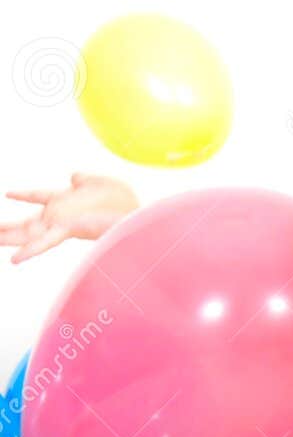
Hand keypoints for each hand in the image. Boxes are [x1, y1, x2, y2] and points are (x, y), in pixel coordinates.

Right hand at [1, 174, 137, 263]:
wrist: (136, 212)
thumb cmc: (124, 200)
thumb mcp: (98, 183)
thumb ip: (83, 180)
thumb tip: (74, 176)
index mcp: (66, 200)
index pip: (40, 196)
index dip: (24, 195)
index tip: (7, 194)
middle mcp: (61, 213)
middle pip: (28, 221)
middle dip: (8, 227)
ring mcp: (62, 222)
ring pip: (29, 233)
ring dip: (8, 238)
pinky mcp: (68, 230)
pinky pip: (44, 242)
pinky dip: (28, 251)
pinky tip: (13, 260)